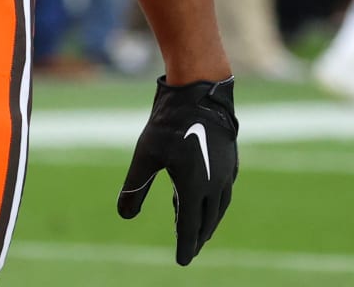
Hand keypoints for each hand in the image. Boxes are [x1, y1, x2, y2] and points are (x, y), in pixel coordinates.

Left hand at [117, 77, 238, 265]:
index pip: (189, 227)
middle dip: (197, 237)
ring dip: (208, 221)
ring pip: (218, 207)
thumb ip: (135, 187)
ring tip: (197, 228)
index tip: (182, 262)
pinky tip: (205, 197)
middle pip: (207, 221)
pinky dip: (214, 202)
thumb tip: (123, 215)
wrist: (200, 92)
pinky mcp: (229, 160)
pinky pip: (223, 190)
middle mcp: (215, 185)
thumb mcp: (145, 155)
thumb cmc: (170, 122)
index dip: (185, 246)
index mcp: (195, 188)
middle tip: (189, 249)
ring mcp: (225, 172)